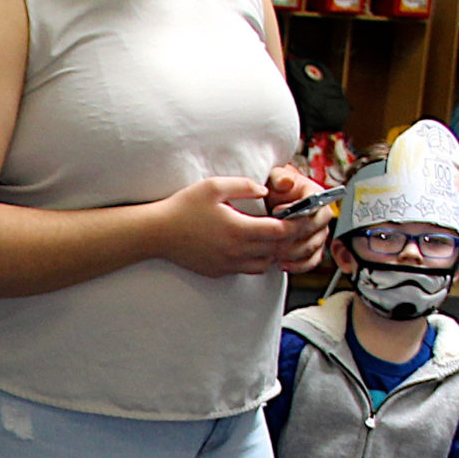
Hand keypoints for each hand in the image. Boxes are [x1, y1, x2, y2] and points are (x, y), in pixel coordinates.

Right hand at [153, 176, 297, 277]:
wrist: (157, 234)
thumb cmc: (183, 207)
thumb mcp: (214, 186)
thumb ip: (245, 186)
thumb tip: (265, 191)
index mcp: (239, 229)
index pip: (280, 231)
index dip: (295, 224)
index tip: (301, 216)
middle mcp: (236, 251)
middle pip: (276, 249)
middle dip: (288, 238)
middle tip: (291, 225)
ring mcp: (227, 264)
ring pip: (264, 264)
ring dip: (271, 252)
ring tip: (270, 237)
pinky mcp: (218, 271)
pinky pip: (245, 269)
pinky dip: (254, 260)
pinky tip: (248, 246)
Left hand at [265, 164, 332, 273]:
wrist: (274, 202)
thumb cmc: (277, 189)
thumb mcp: (276, 178)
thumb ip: (280, 178)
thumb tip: (286, 182)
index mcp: (317, 195)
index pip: (314, 206)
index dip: (295, 211)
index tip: (276, 212)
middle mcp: (322, 215)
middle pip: (314, 230)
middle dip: (293, 236)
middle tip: (273, 239)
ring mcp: (319, 233)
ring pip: (312, 247)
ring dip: (293, 252)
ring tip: (274, 253)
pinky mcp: (314, 248)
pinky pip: (312, 261)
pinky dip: (298, 265)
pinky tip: (282, 264)